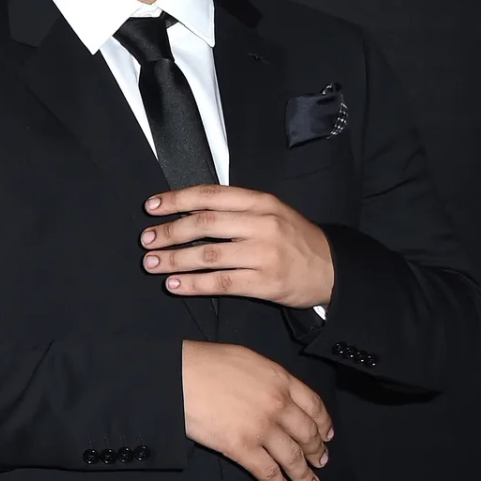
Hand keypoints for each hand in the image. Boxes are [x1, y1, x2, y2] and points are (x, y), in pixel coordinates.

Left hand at [142, 186, 333, 308]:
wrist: (333, 269)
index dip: (177, 199)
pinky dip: (193, 284)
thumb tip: (185, 210)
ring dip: (174, 260)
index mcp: (260, 202)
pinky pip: (222, 283)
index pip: (210, 195)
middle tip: (146, 240)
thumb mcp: (270, 212)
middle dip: (169, 232)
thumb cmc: (293, 239)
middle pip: (204, 224)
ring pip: (209, 255)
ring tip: (152, 264)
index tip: (151, 207)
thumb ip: (234, 209)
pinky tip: (174, 285)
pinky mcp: (266, 282)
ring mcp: (265, 254)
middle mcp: (262, 224)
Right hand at [182, 341, 331, 480]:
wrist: (177, 375)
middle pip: (308, 434)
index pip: (314, 405)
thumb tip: (275, 393)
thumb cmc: (203, 363)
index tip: (327, 435)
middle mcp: (277, 404)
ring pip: (293, 457)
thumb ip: (268, 378)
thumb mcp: (246, 359)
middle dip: (317, 452)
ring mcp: (261, 427)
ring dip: (304, 474)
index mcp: (279, 379)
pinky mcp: (241, 447)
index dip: (324, 424)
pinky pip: (267, 471)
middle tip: (320, 462)